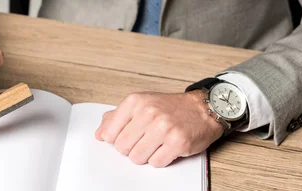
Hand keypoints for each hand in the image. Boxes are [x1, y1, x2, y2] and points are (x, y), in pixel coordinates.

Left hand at [95, 90, 223, 167]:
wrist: (202, 109)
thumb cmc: (170, 108)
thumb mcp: (140, 104)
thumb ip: (116, 118)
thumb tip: (99, 134)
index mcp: (135, 102)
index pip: (109, 134)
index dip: (116, 139)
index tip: (126, 136)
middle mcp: (148, 113)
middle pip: (122, 148)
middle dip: (131, 149)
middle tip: (143, 141)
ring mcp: (163, 128)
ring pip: (137, 157)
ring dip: (145, 155)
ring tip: (155, 144)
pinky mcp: (177, 142)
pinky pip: (156, 162)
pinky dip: (160, 159)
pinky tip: (166, 148)